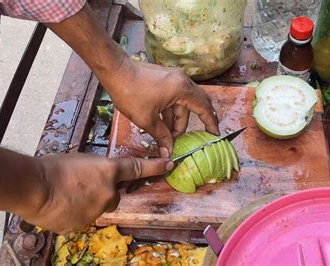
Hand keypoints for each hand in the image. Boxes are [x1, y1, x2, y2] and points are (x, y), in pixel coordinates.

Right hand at [0, 146, 172, 234]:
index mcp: (108, 171)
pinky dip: (76, 213)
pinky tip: (62, 207)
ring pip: (99, 208)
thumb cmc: (52, 167)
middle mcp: (109, 192)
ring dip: (88, 203)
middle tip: (82, 186)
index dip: (155, 167)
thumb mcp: (80, 161)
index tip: (169, 164)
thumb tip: (95, 179)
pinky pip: (83, 218)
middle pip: (115, 195)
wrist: (33, 187)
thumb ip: (94, 171)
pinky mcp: (83, 224)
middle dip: (104, 192)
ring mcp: (97, 210)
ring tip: (67, 195)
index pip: (137, 169)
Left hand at [45, 4, 218, 155]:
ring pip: (182, 103)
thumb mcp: (146, 119)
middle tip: (188, 140)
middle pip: (195, 105)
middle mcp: (182, 81)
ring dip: (176, 120)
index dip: (211, 122)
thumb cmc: (130, 92)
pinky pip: (174, 97)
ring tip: (167, 136)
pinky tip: (162, 124)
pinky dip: (170, 111)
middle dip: (190, 124)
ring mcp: (174, 78)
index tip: (214, 134)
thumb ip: (161, 136)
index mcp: (182, 89)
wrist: (114, 70)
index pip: (204, 108)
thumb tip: (169, 152)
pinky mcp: (166, 79)